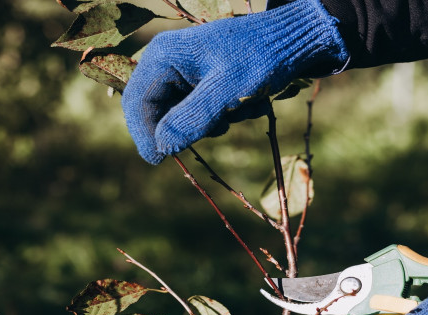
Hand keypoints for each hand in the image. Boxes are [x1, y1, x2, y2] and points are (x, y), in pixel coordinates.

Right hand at [122, 0, 347, 163]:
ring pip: (180, 116)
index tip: (161, 160)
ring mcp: (183, 72)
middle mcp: (167, 62)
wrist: (289, 41)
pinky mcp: (200, 82)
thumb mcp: (228, 91)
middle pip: (157, 111)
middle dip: (188, 127)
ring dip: (211, 123)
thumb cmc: (259, 59)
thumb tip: (162, 147)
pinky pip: (199, 111)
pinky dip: (221, 117)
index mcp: (163, 56)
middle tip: (221, 127)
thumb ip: (193, 118)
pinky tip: (246, 107)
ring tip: (242, 110)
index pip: (137, 102)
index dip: (145, 134)